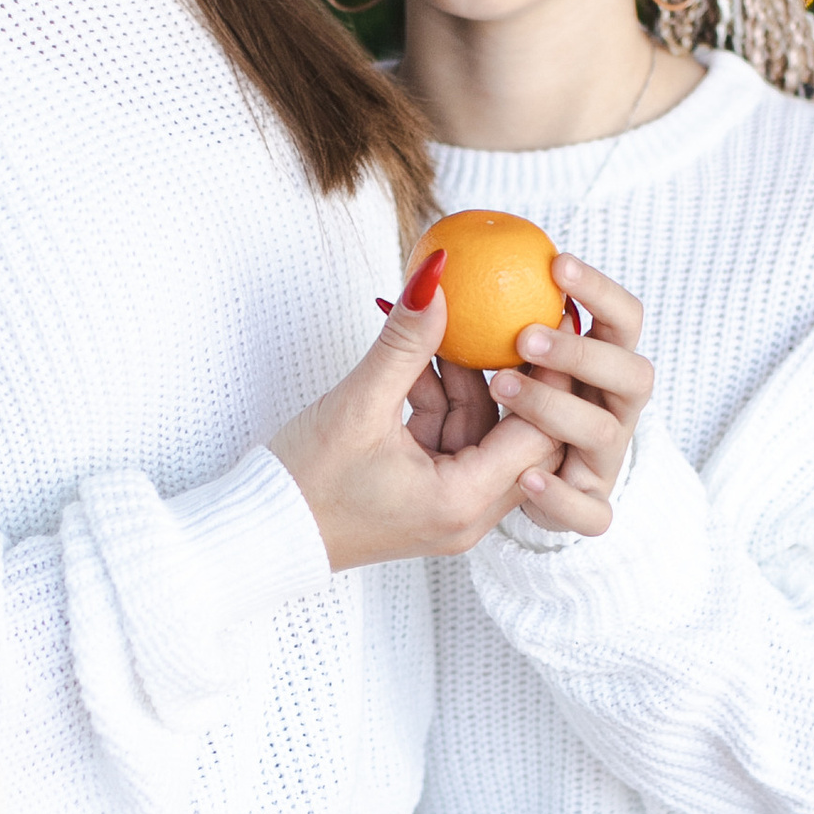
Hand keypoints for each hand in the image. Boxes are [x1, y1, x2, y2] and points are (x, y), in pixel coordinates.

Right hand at [271, 256, 545, 569]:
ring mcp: (450, 508)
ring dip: (468, 382)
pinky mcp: (430, 496)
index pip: (538, 435)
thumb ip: (404, 343)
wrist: (263, 533)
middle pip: (523, 436)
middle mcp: (468, 515)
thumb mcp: (358, 404)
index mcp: (461, 502)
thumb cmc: (305, 483)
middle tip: (522, 317)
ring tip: (447, 329)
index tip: (550, 323)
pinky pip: (455, 438)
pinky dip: (441, 399)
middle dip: (518, 376)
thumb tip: (436, 280)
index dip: (550, 377)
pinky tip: (420, 360)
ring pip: (485, 432)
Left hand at [485, 255, 654, 535]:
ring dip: (556, 407)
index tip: (555, 265)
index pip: (624, 321)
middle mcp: (609, 412)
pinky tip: (527, 479)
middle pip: (634, 376)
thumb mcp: (466, 368)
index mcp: (597, 369)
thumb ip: (464, 331)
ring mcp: (601, 464)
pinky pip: (591, 511)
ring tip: (502, 386)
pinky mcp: (587, 510)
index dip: (601, 293)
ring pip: (606, 434)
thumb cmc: (476, 415)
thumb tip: (427, 276)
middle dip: (583, 351)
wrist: (475, 500)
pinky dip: (562, 495)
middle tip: (526, 337)